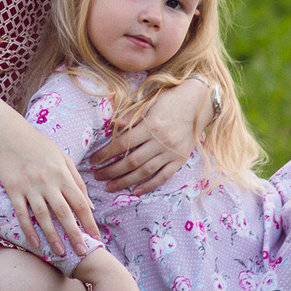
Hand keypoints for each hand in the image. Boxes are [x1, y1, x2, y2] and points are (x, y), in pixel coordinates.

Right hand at [0, 118, 101, 258]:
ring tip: (60, 252)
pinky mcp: (14, 190)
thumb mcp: (63, 158)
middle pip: (64, 213)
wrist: (9, 134)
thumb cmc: (39, 145)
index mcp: (62, 174)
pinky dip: (28, 230)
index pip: (80, 203)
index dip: (89, 222)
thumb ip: (78, 181)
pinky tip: (35, 243)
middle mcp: (48, 182)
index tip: (97, 237)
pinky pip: (22, 214)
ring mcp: (30, 187)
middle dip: (74, 234)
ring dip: (52, 236)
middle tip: (82, 252)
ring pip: (43, 217)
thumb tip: (90, 205)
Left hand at [90, 76, 211, 194]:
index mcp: (151, 125)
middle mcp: (160, 141)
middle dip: (112, 171)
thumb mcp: (149, 102)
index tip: (93, 160)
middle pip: (132, 161)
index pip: (123, 143)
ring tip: (110, 187)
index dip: (106, 153)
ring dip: (125, 181)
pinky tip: (136, 191)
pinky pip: (163, 176)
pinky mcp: (180, 159)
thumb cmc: (170, 100)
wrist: (198, 103)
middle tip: (97, 176)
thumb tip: (113, 125)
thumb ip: (131, 115)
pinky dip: (150, 185)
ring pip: (145, 171)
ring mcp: (171, 152)